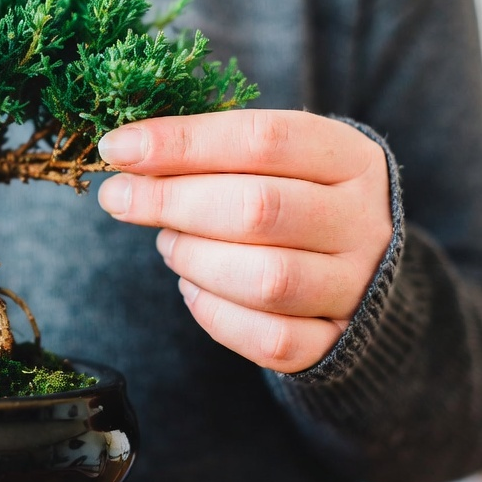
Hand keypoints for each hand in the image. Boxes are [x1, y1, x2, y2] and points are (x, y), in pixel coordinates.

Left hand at [97, 109, 391, 372]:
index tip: (119, 147)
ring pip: (267, 280)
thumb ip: (210, 151)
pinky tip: (193, 288)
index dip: (182, 141)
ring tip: (168, 244)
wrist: (361, 267)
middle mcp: (362, 223)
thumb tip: (127, 152)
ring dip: (195, 259)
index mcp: (350, 159)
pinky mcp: (336, 343)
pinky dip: (215, 314)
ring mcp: (355, 287)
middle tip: (120, 198)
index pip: (263, 139)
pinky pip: (271, 340)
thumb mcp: (272, 159)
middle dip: (171, 202)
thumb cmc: (295, 196)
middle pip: (260, 209)